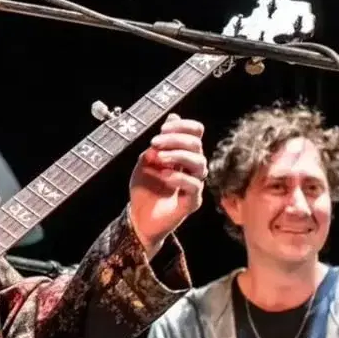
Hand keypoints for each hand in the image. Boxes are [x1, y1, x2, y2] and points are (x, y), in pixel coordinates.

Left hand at [128, 113, 206, 254]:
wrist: (139, 217)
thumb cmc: (144, 187)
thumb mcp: (145, 161)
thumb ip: (157, 145)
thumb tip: (172, 119)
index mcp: (183, 154)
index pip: (195, 134)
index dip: (183, 127)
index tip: (163, 128)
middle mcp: (192, 168)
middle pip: (197, 145)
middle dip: (176, 139)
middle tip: (155, 141)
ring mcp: (194, 184)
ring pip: (199, 163)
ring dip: (178, 155)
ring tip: (159, 158)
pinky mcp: (192, 202)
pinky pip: (194, 186)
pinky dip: (179, 177)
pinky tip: (164, 175)